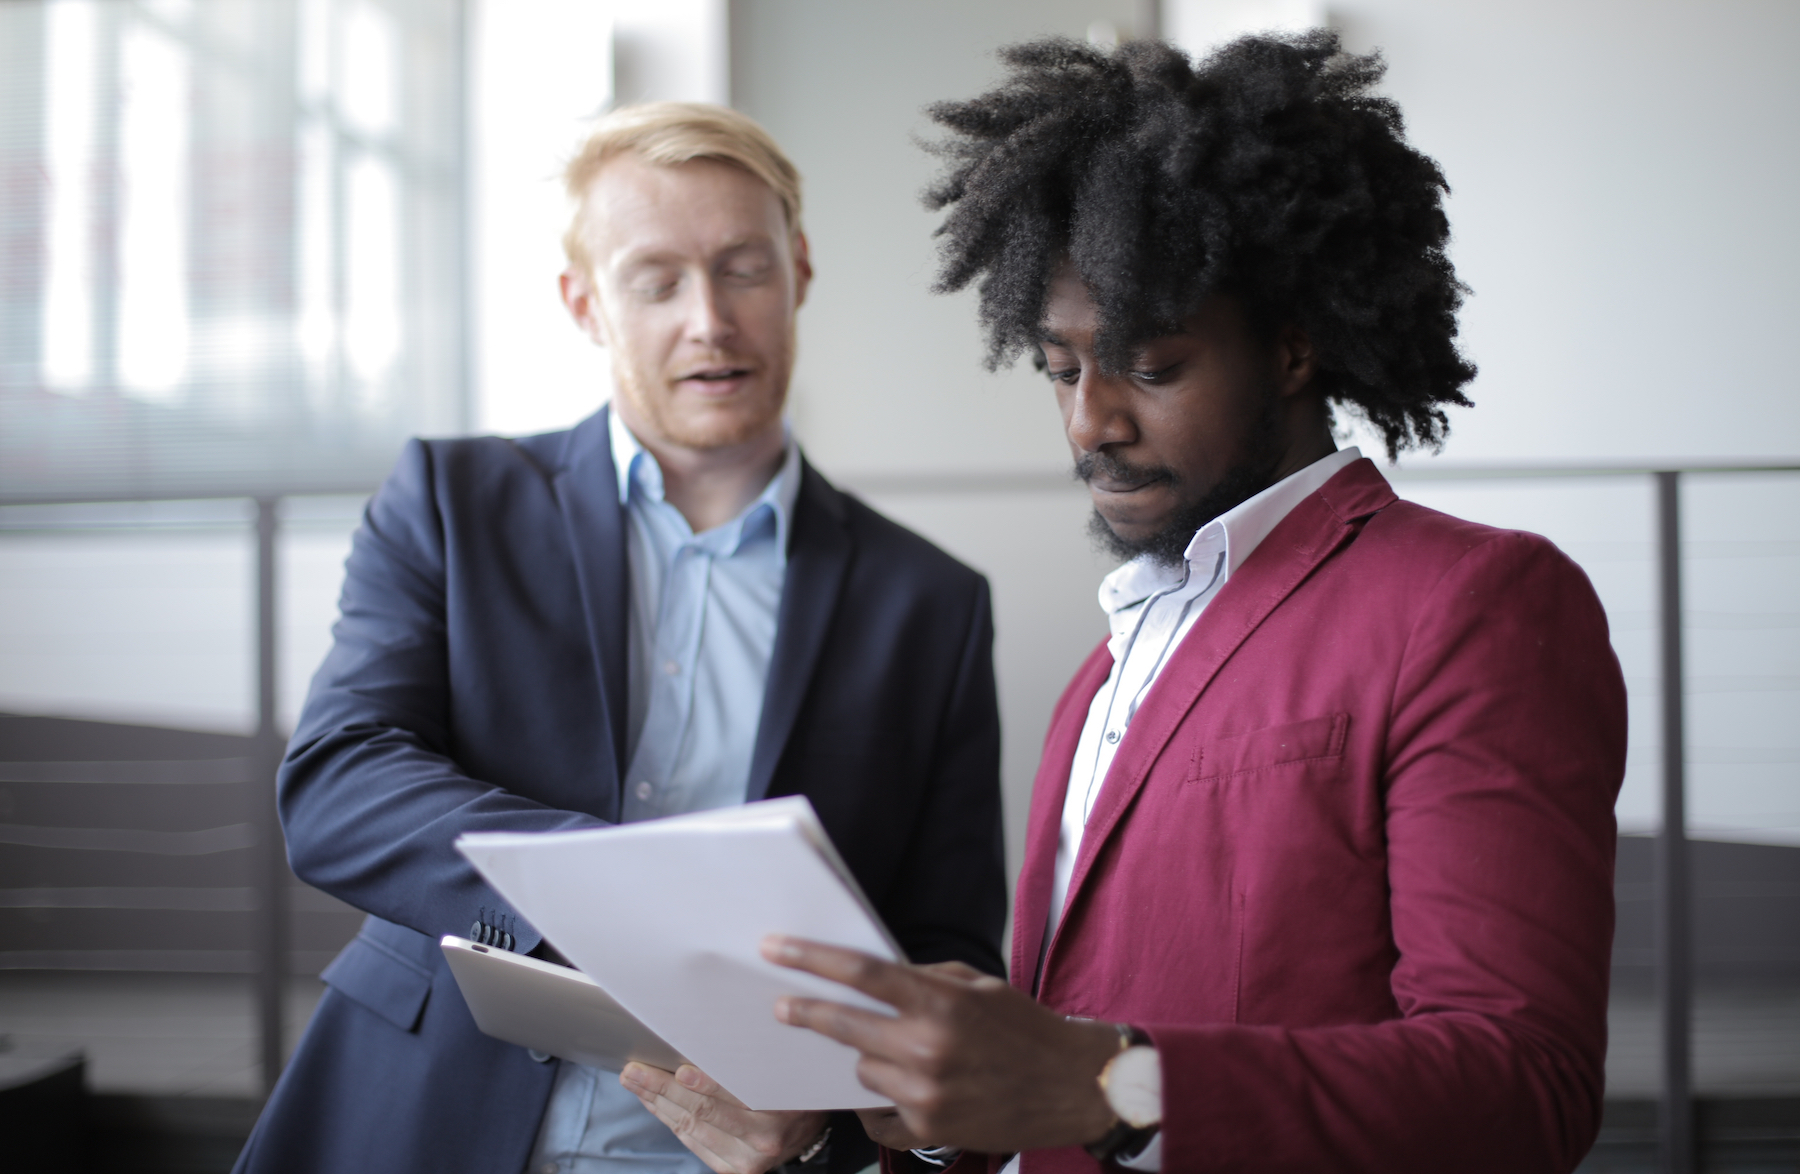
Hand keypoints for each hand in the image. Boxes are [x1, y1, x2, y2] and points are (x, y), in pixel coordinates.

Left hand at [621, 1062, 828, 1173]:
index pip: (735, 1095)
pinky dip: (669, 1119)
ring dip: (658, 1103)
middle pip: (703, 1112)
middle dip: (663, 1089)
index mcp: (781, 1109)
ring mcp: (746, 1160)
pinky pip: (692, 1142)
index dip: (705, 1083)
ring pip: (691, 1128)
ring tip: (635, 1082)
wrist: (807, 1132)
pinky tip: (654, 1102)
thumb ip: (752, 1058)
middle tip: (634, 1071)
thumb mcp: (783, 1068)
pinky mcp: (732, 1171)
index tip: (678, 1069)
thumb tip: (705, 1038)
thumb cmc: (791, 1088)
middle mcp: (764, 1139)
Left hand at [762, 935, 1120, 1153]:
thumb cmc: (1026, 1028)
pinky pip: (878, 1111)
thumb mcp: (980, 985)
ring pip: (863, 1069)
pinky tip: (904, 1089)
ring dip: (870, 1057)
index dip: (810, 958)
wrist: (1074, 1087)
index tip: (774, 949)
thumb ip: (924, 979)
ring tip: (904, 1053)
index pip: (861, 973)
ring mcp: (925, 1093)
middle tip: (780, 1007)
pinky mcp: (927, 1128)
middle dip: (806, 1013)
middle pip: (844, 1026)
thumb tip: (871, 978)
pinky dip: (884, 1099)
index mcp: (941, 1002)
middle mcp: (928, 1048)